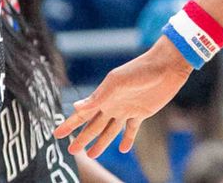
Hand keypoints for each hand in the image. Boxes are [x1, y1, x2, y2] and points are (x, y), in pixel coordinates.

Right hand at [54, 40, 193, 157]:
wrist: (165, 67)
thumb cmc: (139, 71)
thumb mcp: (117, 83)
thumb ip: (98, 97)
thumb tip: (76, 107)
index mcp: (103, 97)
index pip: (82, 114)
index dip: (69, 125)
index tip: (56, 134)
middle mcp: (112, 105)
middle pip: (93, 126)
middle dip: (82, 138)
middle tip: (72, 151)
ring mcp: (126, 110)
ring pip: (109, 131)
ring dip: (101, 143)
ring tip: (92, 154)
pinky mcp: (141, 113)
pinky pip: (131, 130)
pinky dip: (127, 139)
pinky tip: (123, 149)